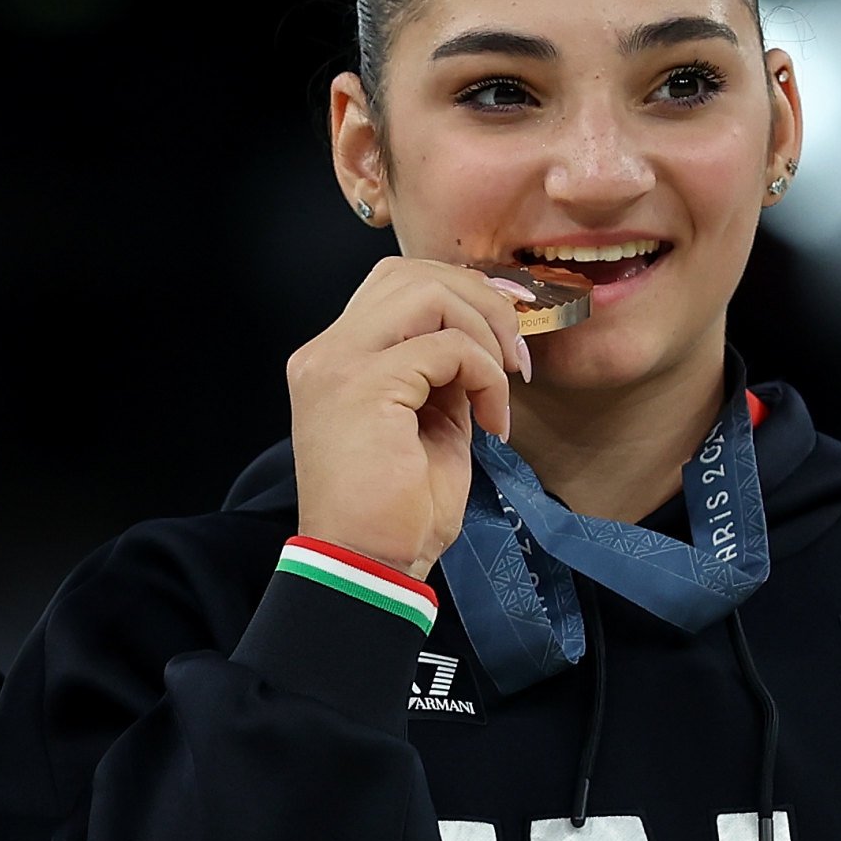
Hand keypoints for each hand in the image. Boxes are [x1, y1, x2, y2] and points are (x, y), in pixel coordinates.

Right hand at [280, 257, 540, 574]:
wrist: (367, 567)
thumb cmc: (394, 513)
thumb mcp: (426, 423)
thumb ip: (440, 372)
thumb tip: (484, 339)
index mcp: (333, 362)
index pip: (396, 286)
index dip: (460, 293)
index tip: (505, 334)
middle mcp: (325, 355)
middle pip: (410, 273)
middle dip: (479, 300)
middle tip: (515, 354)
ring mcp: (339, 366)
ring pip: (429, 293)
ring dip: (484, 332)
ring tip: (505, 383)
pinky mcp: (367, 387)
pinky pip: (450, 349)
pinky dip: (487, 376)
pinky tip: (491, 422)